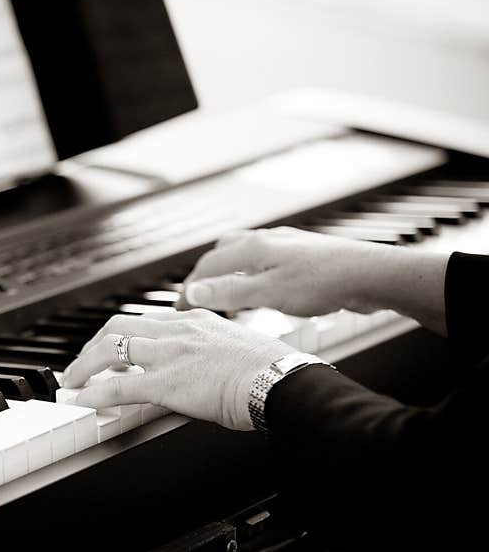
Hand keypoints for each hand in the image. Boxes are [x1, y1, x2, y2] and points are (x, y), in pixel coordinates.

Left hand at [61, 309, 295, 430]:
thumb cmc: (270, 369)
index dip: (120, 335)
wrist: (281, 380)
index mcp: (194, 319)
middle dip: (92, 345)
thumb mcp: (236, 345)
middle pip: (118, 327)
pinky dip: (94, 392)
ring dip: (84, 366)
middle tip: (81, 363)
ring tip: (72, 382)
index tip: (110, 347)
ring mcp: (169, 354)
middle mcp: (177, 330)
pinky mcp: (166, 382)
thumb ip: (213, 348)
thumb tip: (207, 364)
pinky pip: (118, 386)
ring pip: (110, 350)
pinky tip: (82, 400)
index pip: (144, 320)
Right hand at [176, 227, 449, 332]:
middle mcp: (266, 241)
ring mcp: (286, 246)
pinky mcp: (303, 256)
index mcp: (253, 248)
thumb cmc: (323, 282)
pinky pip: (267, 263)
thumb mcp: (269, 292)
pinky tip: (263, 291)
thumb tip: (193, 291)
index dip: (190, 289)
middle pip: (223, 252)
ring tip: (225, 295)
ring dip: (230, 273)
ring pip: (246, 255)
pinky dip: (253, 276)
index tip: (180, 310)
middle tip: (198, 298)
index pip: (208, 266)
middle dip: (206, 274)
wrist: (371, 275)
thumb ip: (229, 292)